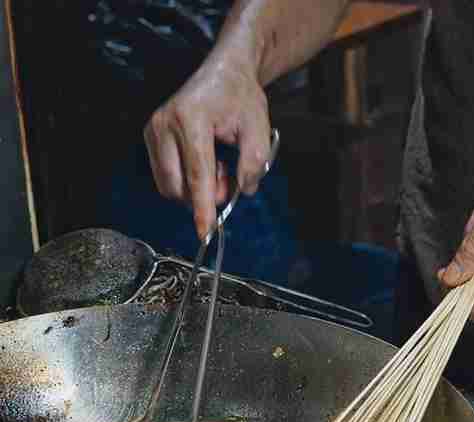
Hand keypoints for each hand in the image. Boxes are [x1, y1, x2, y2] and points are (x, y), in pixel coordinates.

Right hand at [144, 54, 270, 235]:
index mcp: (192, 119)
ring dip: (195, 189)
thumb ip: (254, 162)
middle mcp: (165, 123)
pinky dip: (185, 180)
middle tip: (228, 176)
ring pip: (169, 185)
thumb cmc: (241, 97)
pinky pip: (165, 176)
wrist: (225, 73)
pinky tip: (203, 162)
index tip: (204, 233)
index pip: (198, 175)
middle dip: (203, 196)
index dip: (202, 208)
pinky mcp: (150, 136)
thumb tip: (243, 191)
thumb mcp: (259, 128)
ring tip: (218, 166)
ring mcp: (154, 129)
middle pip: (178, 185)